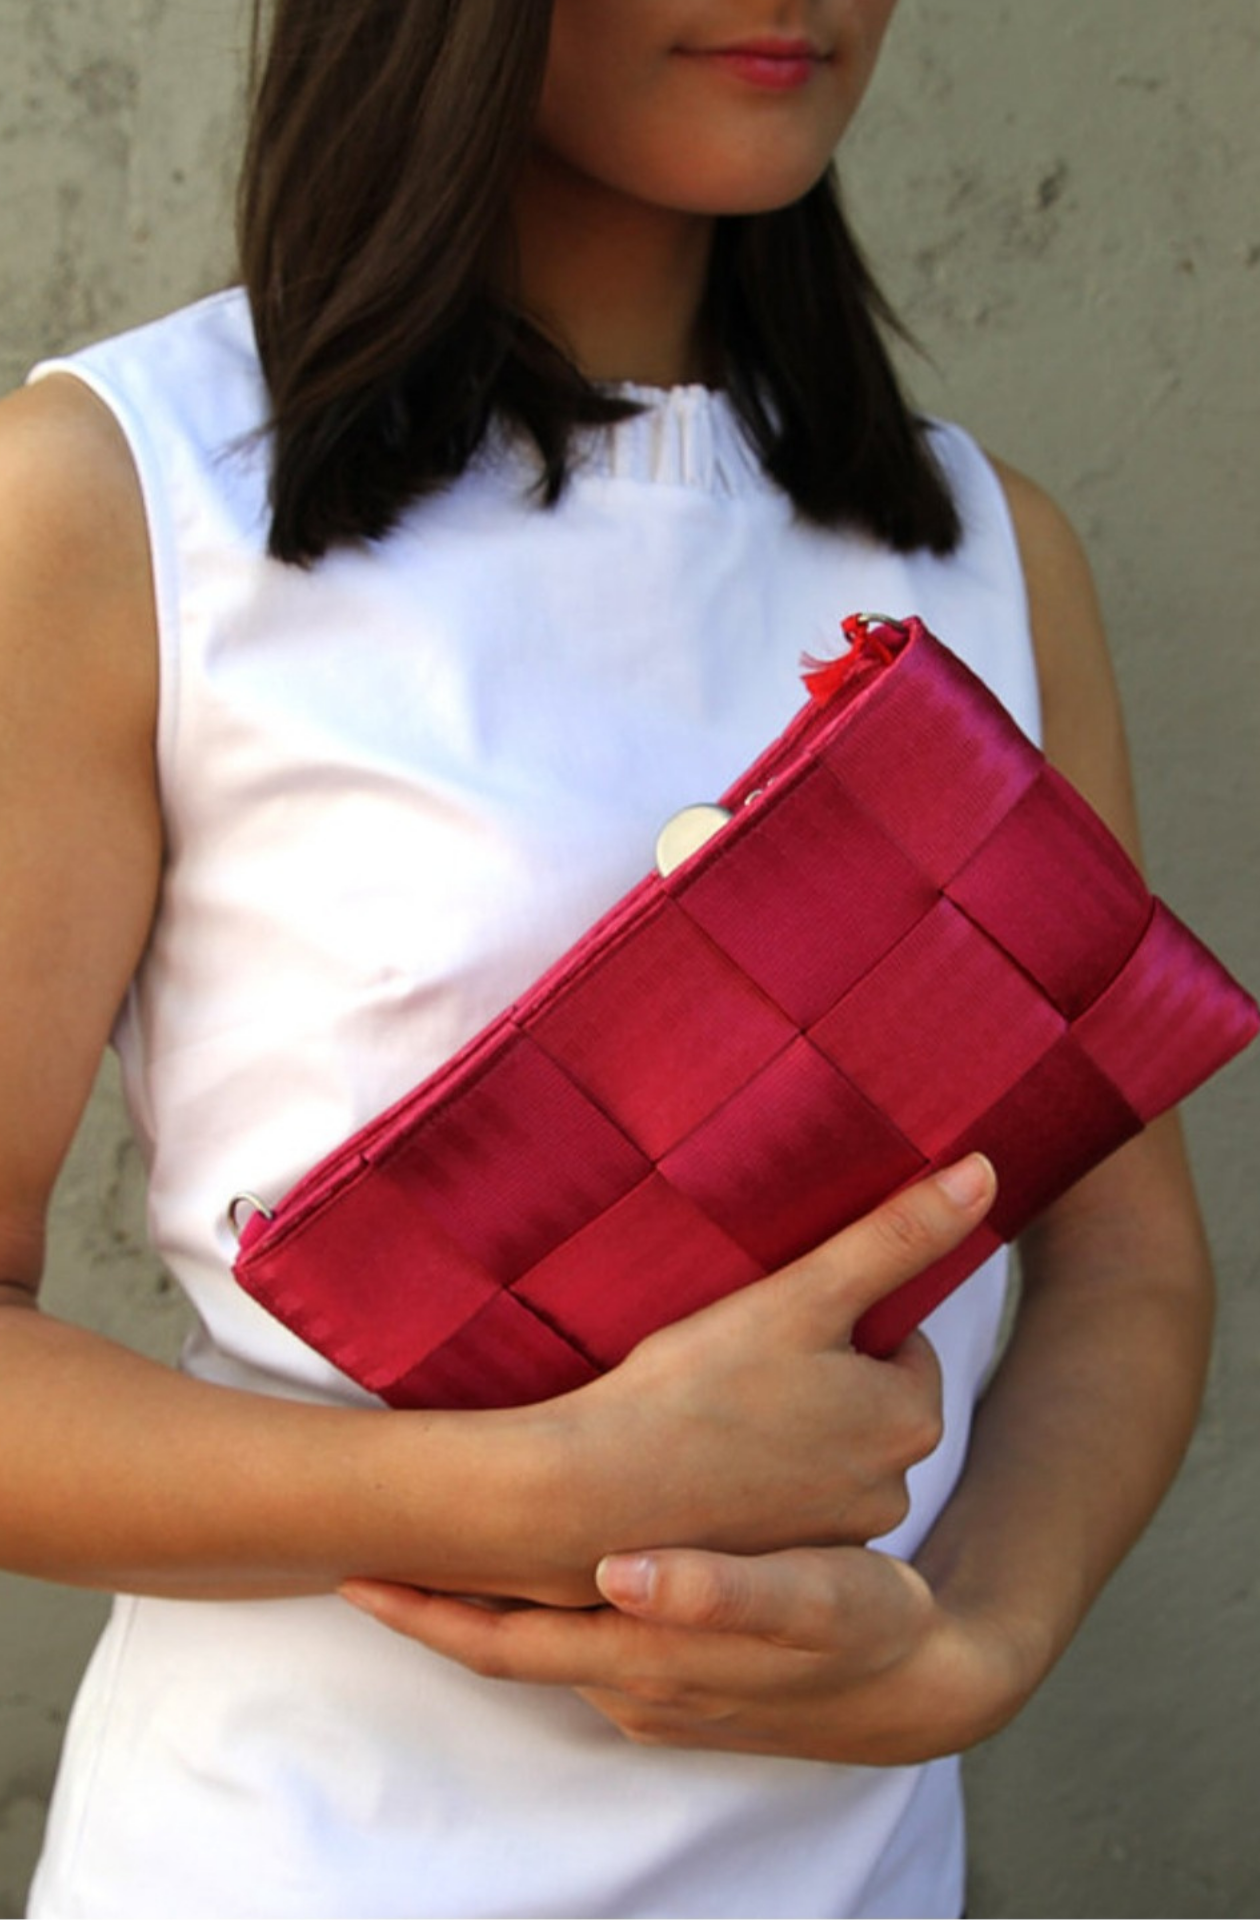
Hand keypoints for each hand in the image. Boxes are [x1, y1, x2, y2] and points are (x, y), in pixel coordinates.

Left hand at [339, 1537, 1031, 1764]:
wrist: (918, 1681)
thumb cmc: (863, 1624)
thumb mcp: (807, 1600)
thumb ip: (717, 1590)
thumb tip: (619, 1573)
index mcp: (644, 1661)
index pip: (503, 1643)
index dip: (428, 1610)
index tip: (358, 1567)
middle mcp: (628, 1684)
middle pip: (499, 1649)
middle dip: (425, 1607)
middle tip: (355, 1550)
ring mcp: (647, 1689)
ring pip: (536, 1643)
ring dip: (476, 1605)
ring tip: (425, 1545)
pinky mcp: (672, 1678)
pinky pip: (579, 1644)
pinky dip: (534, 1610)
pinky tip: (529, 1566)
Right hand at [517, 1154, 995, 1594]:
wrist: (591, 1496)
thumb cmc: (696, 1386)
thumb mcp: (805, 1294)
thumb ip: (899, 1234)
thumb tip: (987, 1171)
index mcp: (912, 1420)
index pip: (897, 1343)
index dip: (833, 1322)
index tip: (773, 1325)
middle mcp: (892, 1493)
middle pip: (863, 1398)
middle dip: (814, 1374)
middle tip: (735, 1361)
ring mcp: (833, 1540)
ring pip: (822, 1449)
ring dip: (782, 1425)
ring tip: (711, 1407)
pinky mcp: (777, 1570)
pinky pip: (782, 1499)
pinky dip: (752, 1475)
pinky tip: (700, 1457)